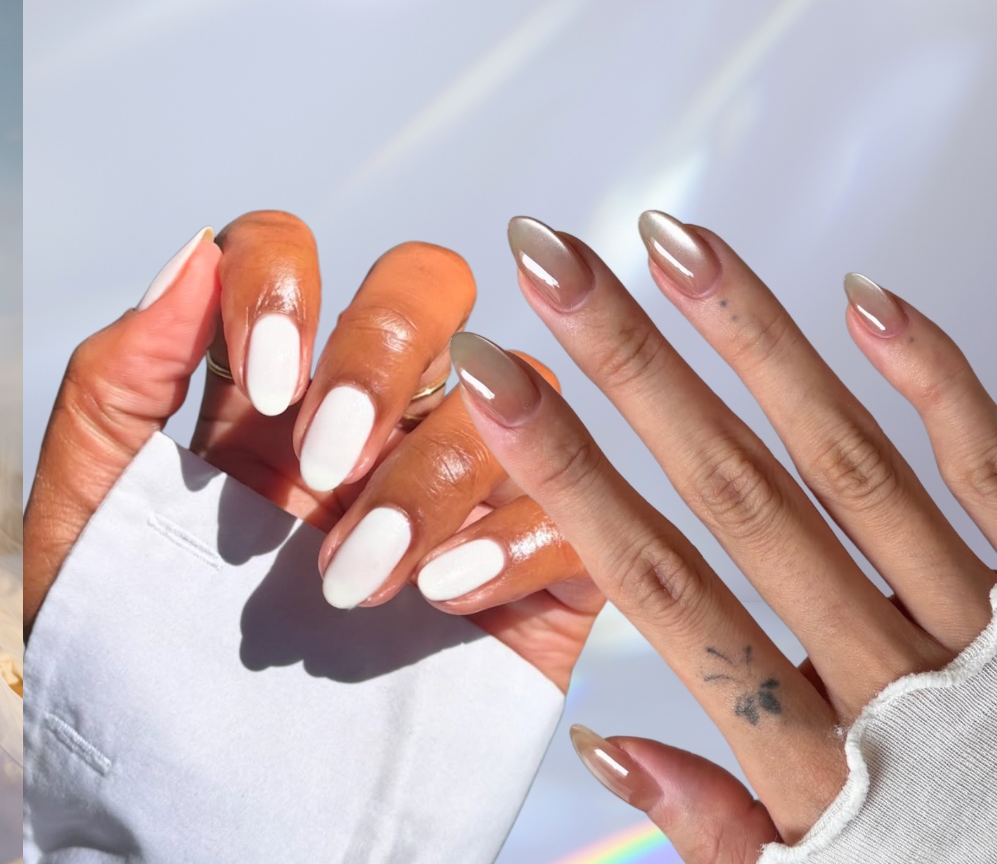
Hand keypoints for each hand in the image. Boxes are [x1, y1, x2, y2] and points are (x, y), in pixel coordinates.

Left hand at [24, 211, 598, 687]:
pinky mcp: (526, 588)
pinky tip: (443, 596)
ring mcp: (450, 501)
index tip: (263, 379)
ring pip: (509, 396)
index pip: (286, 256)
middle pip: (427, 286)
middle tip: (323, 463)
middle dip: (384, 348)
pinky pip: (583, 511)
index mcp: (256, 402)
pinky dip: (524, 534)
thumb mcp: (86, 530)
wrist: (197, 830)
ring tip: (353, 579)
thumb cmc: (132, 686)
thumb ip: (115, 386)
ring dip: (435, 472)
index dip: (286, 280)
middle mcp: (362, 429)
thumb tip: (191, 255)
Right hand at [450, 212, 996, 858]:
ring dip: (750, 342)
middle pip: (732, 494)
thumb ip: (716, 829)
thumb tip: (607, 745)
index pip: (658, 588)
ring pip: (846, 460)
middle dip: (628, 366)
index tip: (491, 381)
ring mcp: (979, 623)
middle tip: (550, 262)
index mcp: (813, 759)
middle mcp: (891, 675)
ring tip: (671, 241)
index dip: (564, 477)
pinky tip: (863, 299)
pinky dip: (931, 380)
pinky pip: (990, 466)